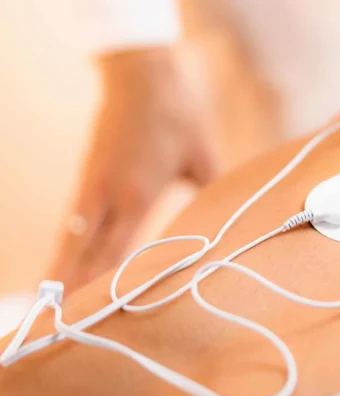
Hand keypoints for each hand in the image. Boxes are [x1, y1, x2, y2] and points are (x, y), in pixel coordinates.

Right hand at [46, 48, 218, 291]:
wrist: (142, 73)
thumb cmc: (178, 113)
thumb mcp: (203, 156)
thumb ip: (210, 193)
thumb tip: (228, 223)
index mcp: (139, 192)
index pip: (117, 248)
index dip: (104, 282)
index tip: (92, 310)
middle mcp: (110, 192)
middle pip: (86, 249)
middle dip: (72, 286)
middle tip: (57, 320)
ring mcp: (94, 182)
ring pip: (74, 236)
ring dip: (63, 268)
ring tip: (51, 301)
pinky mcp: (89, 173)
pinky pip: (75, 218)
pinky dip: (68, 243)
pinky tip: (65, 261)